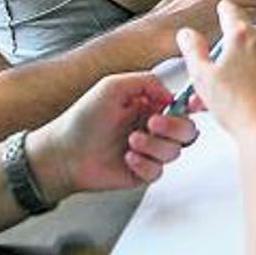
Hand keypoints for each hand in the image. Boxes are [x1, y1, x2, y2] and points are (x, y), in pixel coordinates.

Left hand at [28, 72, 197, 198]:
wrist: (63, 153)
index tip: (189, 105)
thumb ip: (147, 82)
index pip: (182, 106)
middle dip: (174, 127)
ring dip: (154, 145)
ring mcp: (148, 151)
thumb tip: (171, 95)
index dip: (191, 106)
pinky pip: (158, 171)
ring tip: (130, 141)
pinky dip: (144, 164)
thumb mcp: (112, 86)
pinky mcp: (142, 172)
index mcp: (148, 105)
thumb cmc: (82, 119)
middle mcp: (151, 128)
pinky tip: (127, 158)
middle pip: (187, 130)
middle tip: (152, 123)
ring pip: (174, 151)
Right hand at [176, 0, 255, 137]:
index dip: (223, 10)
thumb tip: (187, 34)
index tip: (223, 10)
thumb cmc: (240, 107)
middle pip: (247, 35)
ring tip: (244, 90)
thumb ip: (192, 50)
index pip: (230, 10)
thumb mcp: (202, 77)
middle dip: (236, 50)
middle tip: (226, 75)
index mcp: (241, 35)